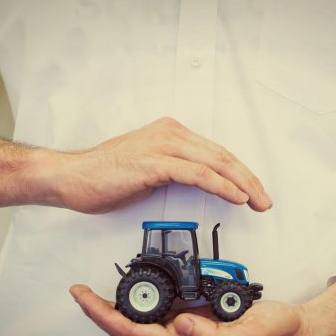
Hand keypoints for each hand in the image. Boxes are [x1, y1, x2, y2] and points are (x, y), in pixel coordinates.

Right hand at [0, 117, 272, 213]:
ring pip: (215, 163)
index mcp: (170, 134)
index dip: (239, 172)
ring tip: (258, 202)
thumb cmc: (104, 177)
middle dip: (248, 179)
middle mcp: (170, 134)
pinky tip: (235, 197)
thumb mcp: (147, 170)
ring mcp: (162, 146)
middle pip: (222, 156)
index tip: (253, 191)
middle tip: (265, 199)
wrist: (70, 178)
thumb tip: (198, 184)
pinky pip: (197, 174)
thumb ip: (174, 171)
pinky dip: (220, 185)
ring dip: (242, 184)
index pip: (215, 153)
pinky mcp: (154, 162)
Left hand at [69, 279, 335, 335]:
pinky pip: (161, 306)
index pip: (135, 334)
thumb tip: (180, 326)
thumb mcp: (248, 335)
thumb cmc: (273, 335)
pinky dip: (143, 294)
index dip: (104, 316)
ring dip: (118, 303)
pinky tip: (138, 282)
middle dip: (101, 310)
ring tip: (98, 286)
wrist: (292, 330)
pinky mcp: (196, 313)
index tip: (84, 297)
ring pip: (142, 317)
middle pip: (130, 328)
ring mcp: (187, 325)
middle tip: (80, 289)